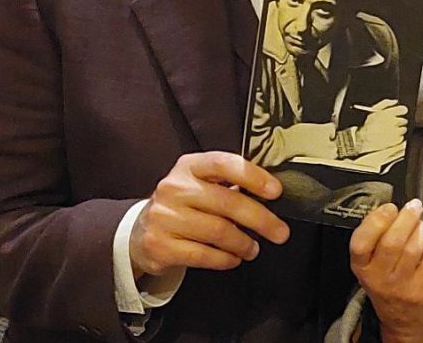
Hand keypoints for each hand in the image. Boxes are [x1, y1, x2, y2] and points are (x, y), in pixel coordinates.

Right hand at [130, 151, 289, 277]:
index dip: (253, 176)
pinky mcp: (160, 245)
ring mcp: (164, 217)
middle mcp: (174, 187)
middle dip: (261, 219)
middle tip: (280, 231)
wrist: (142, 231)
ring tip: (253, 248)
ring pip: (218, 231)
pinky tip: (234, 258)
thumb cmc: (183, 205)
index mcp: (189, 166)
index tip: (276, 191)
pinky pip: (203, 255)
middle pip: (227, 202)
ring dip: (244, 243)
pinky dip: (225, 259)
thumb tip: (270, 194)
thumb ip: (229, 184)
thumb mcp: (200, 184)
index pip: (224, 163)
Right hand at [350, 199, 422, 342]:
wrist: (403, 320)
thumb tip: (392, 207)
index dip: (377, 219)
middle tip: (415, 207)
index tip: (390, 208)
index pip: (361, 241)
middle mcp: (379, 279)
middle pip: (392, 241)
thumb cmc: (388, 282)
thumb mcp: (372, 263)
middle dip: (407, 217)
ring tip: (422, 227)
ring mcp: (402, 287)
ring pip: (415, 246)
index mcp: (362, 267)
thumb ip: (376, 237)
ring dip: (422, 229)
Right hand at [356, 99, 407, 154]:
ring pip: (403, 129)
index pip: (403, 109)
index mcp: (388, 113)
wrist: (364, 139)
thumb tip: (395, 101)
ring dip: (398, 130)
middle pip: (404, 120)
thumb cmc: (368, 125)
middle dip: (399, 122)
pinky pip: (401, 138)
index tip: (400, 113)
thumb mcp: (374, 110)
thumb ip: (386, 103)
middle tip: (392, 124)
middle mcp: (393, 122)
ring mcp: (395, 132)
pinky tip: (389, 137)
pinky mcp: (395, 141)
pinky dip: (397, 138)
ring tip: (390, 131)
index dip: (401, 111)